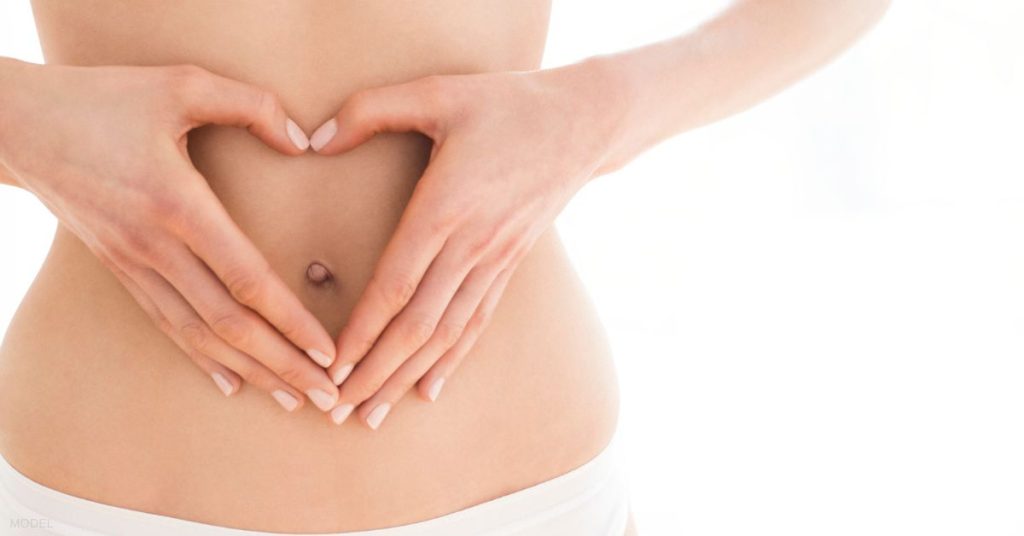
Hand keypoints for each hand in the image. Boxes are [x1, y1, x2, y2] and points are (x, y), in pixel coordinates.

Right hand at [0, 61, 339, 411]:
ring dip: (251, 371)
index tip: (329, 351)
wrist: (14, 125)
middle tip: (327, 398)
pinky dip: (203, 358)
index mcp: (178, 204)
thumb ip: (250, 105)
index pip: (247, 278)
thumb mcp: (180, 83)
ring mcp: (134, 264)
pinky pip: (167, 324)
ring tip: (293, 399)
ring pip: (199, 334)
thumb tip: (303, 140)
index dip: (291, 320)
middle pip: (229, 322)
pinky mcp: (120, 269)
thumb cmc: (102, 98)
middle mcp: (155, 247)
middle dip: (283, 365)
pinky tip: (231, 383)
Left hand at [313, 61, 623, 427]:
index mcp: (447, 206)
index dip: (362, 331)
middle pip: (418, 325)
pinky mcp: (509, 265)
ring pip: (446, 334)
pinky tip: (428, 390)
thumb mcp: (437, 91)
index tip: (331, 366)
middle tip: (338, 412)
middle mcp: (472, 244)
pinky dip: (451, 361)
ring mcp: (495, 260)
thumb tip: (312, 140)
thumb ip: (369, 110)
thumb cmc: (506, 102)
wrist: (586, 121)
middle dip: (375, 373)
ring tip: (372, 415)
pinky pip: (477, 323)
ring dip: (406, 378)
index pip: (397, 283)